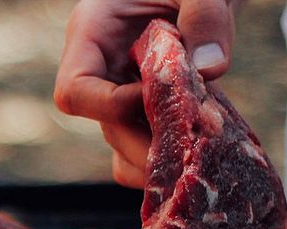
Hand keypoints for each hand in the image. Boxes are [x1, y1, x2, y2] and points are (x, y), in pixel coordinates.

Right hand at [54, 0, 235, 186]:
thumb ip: (206, 14)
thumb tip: (211, 69)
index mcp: (93, 33)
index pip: (75, 91)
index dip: (111, 106)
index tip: (159, 97)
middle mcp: (104, 69)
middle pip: (107, 128)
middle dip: (149, 143)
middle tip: (195, 150)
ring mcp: (125, 92)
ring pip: (126, 146)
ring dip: (162, 157)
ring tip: (204, 152)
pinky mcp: (150, 107)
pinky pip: (146, 148)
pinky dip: (173, 157)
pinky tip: (207, 147)